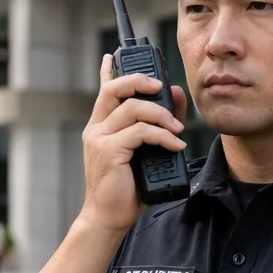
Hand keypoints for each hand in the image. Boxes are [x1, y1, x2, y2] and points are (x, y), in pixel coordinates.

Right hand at [78, 54, 187, 234]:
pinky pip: (139, 132)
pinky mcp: (108, 152)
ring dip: (160, 115)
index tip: (112, 54)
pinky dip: (162, 136)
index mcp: (100, 126)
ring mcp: (99, 139)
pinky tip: (175, 145)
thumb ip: (158, 124)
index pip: (103, 90)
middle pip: (114, 89)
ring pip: (131, 109)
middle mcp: (96, 128)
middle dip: (139, 81)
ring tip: (176, 130)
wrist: (108, 218)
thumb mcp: (145, 152)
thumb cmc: (126, 188)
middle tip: (161, 86)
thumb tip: (174, 95)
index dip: (108, 69)